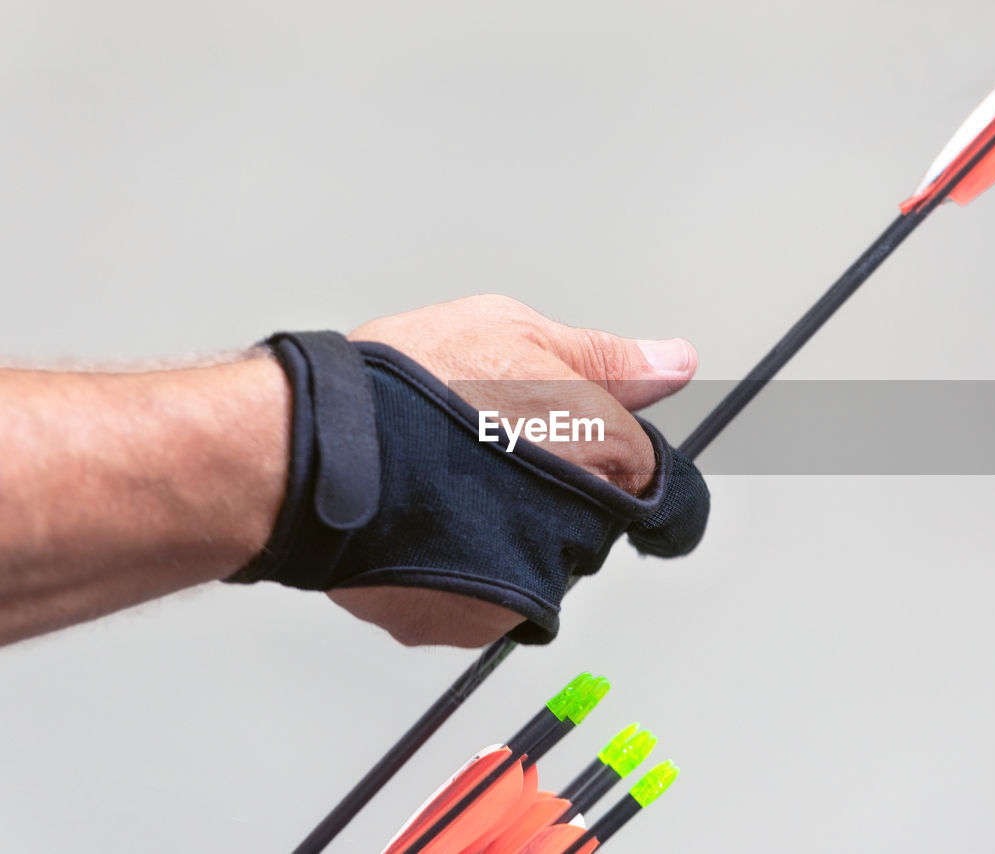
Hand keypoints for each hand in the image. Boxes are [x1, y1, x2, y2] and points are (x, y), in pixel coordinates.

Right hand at [328, 295, 698, 645]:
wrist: (310, 447)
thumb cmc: (407, 382)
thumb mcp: (516, 333)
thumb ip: (606, 360)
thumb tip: (674, 362)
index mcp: (606, 450)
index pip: (650, 472)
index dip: (603, 451)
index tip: (568, 446)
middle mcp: (580, 527)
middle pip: (595, 522)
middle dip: (558, 495)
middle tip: (491, 458)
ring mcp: (527, 585)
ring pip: (540, 569)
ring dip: (511, 540)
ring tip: (448, 490)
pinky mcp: (473, 627)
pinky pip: (487, 608)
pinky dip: (464, 579)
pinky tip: (428, 530)